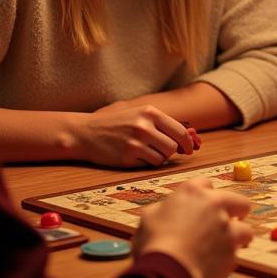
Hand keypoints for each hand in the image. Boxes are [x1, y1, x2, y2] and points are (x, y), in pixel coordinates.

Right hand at [74, 103, 199, 167]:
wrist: (85, 133)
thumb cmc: (117, 124)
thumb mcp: (139, 115)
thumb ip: (163, 125)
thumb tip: (191, 140)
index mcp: (150, 112)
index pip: (180, 131)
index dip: (188, 143)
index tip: (190, 150)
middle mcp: (144, 125)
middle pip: (173, 147)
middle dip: (171, 152)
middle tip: (162, 151)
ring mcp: (135, 142)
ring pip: (163, 158)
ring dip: (158, 158)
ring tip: (144, 151)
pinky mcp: (127, 157)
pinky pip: (149, 165)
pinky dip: (146, 163)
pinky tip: (134, 156)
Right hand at [135, 180, 252, 277]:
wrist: (169, 271)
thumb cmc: (154, 244)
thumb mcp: (148, 218)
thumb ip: (162, 210)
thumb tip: (164, 211)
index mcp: (192, 192)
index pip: (206, 184)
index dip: (204, 196)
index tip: (203, 205)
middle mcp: (214, 204)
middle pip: (238, 202)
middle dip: (236, 211)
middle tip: (229, 222)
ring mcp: (227, 227)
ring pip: (245, 229)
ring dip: (237, 237)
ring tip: (225, 247)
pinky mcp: (232, 250)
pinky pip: (236, 253)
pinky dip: (227, 259)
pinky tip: (215, 265)